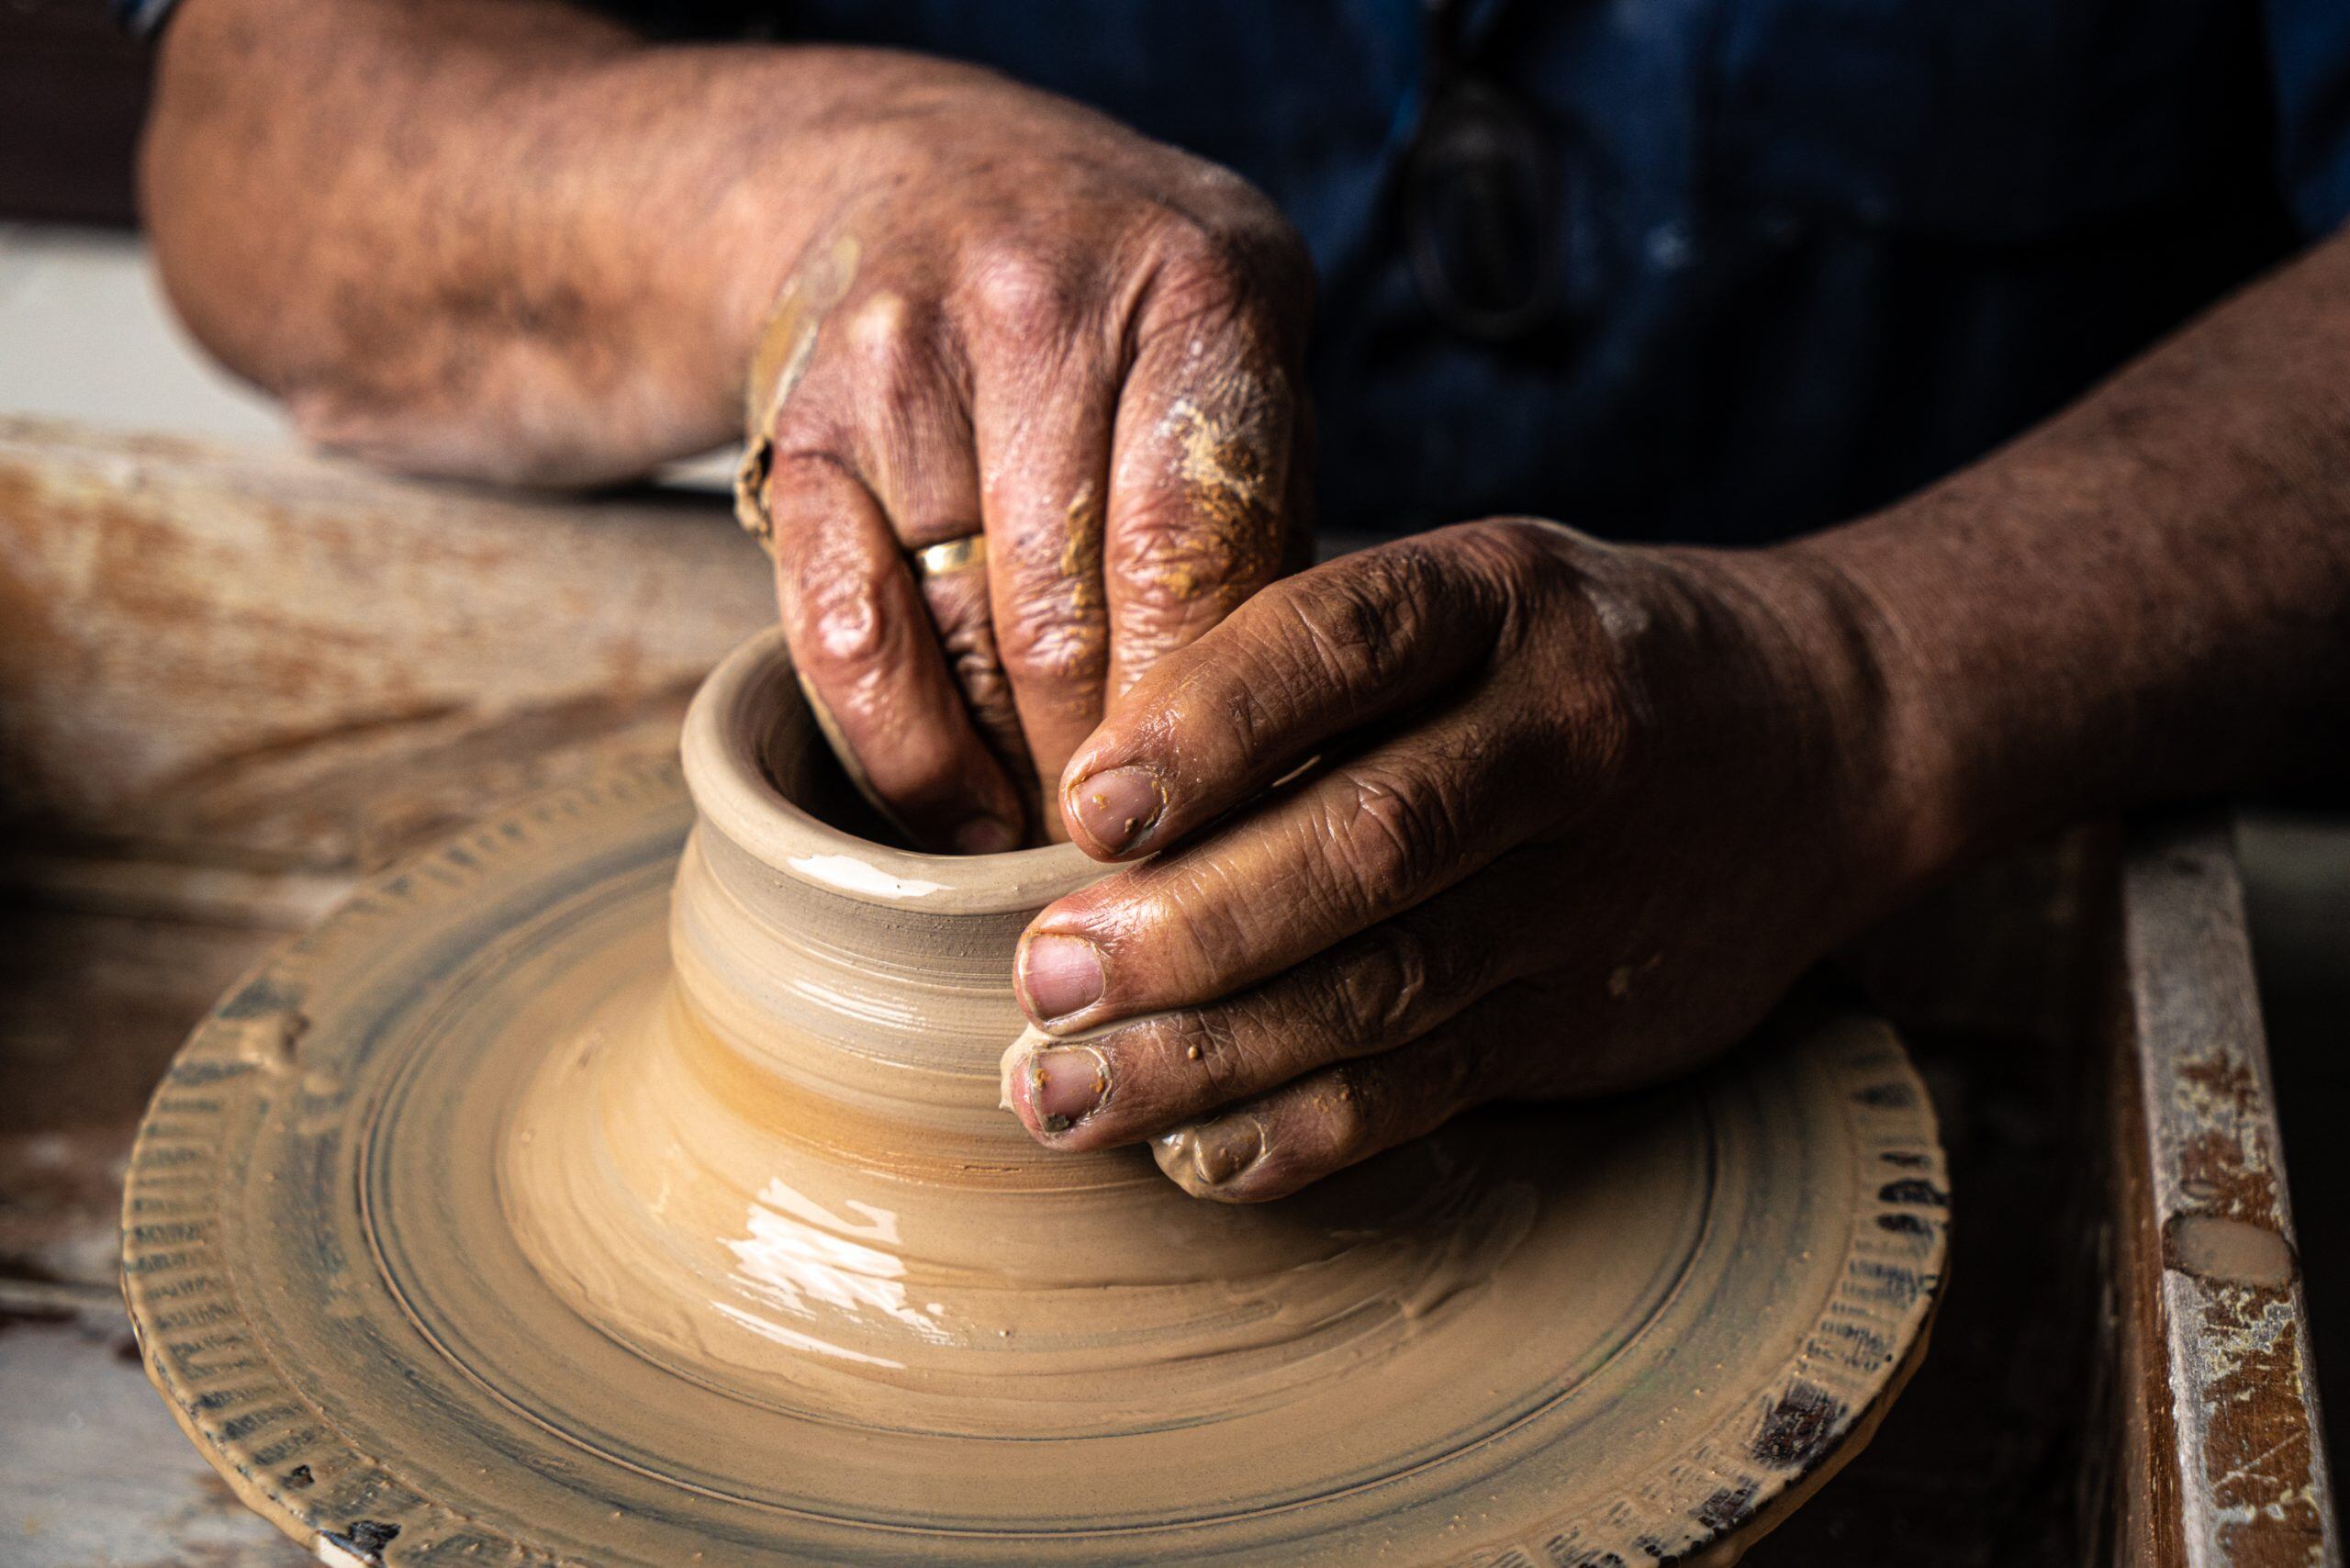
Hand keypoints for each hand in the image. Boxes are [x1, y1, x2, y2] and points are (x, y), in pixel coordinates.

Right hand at [737, 71, 1312, 850]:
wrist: (919, 179)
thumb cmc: (1121, 318)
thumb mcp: (1233, 366)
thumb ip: (1262, 531)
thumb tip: (1285, 766)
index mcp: (1199, 290)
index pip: (1199, 561)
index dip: (1204, 726)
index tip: (1224, 830)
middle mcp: (1044, 306)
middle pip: (1077, 624)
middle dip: (1111, 777)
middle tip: (1149, 869)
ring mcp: (903, 363)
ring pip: (965, 645)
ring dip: (1014, 783)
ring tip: (1065, 857)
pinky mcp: (800, 429)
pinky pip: (844, 635)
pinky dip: (903, 755)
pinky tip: (955, 814)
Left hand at [1000, 519, 1920, 1199]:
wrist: (1824, 742)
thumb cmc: (1573, 656)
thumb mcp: (1474, 588)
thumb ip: (1315, 657)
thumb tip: (1088, 778)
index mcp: (1503, 599)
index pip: (1341, 648)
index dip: (1208, 726)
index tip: (1089, 808)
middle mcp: (1558, 740)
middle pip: (1365, 844)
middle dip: (1190, 927)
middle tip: (1047, 979)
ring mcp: (1587, 889)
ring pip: (1385, 986)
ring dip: (1211, 1054)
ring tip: (1066, 1093)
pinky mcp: (1588, 1013)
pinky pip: (1433, 1085)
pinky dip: (1308, 1131)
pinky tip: (1197, 1155)